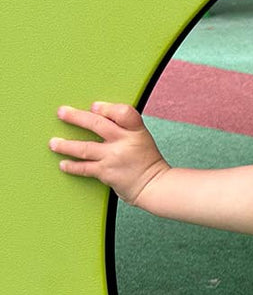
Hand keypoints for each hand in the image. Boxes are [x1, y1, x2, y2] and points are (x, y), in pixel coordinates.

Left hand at [49, 102, 168, 205]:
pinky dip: (72, 166)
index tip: (94, 107)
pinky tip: (64, 164)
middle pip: (97, 124)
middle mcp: (124, 142)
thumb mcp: (142, 138)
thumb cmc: (147, 162)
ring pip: (84, 147)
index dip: (107, 108)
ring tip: (54, 143)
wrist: (156, 187)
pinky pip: (85, 168)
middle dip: (76, 117)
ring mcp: (114, 158)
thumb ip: (124, 127)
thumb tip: (98, 115)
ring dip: (66, 145)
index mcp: (136, 131)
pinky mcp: (107, 173)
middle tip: (62, 113)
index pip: (123, 112)